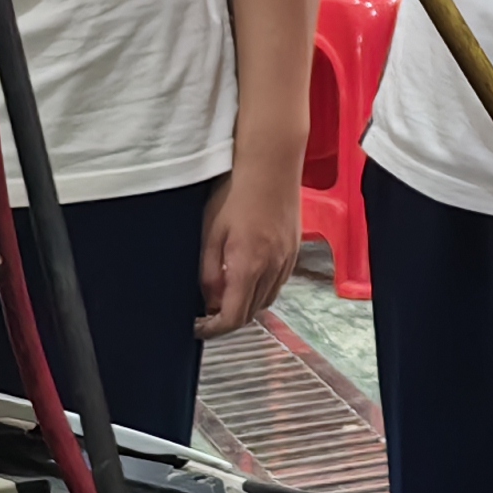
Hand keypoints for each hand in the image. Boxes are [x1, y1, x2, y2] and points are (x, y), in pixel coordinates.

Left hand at [194, 169, 298, 339]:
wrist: (271, 163)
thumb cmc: (236, 190)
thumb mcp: (210, 233)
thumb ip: (208, 272)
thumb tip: (210, 300)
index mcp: (248, 265)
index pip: (233, 317)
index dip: (213, 329)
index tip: (198, 328)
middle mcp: (272, 267)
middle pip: (251, 313)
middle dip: (227, 319)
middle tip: (206, 313)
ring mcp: (287, 259)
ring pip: (267, 300)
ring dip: (246, 306)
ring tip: (225, 295)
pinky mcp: (294, 250)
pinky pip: (278, 283)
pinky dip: (261, 290)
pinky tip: (247, 277)